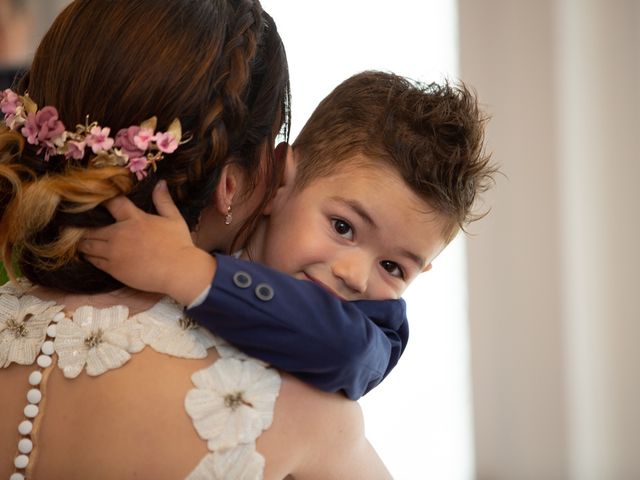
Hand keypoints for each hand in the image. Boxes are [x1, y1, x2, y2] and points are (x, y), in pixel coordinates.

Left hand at [79, 180, 215, 304]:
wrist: (179, 271)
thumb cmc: (179, 244)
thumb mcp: (174, 219)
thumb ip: (164, 201)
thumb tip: (161, 182)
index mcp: (134, 218)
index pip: (112, 203)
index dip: (102, 201)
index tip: (95, 202)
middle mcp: (120, 233)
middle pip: (91, 227)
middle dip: (85, 227)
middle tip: (81, 228)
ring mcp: (114, 252)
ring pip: (88, 245)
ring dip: (84, 243)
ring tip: (83, 242)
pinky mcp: (113, 268)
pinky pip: (93, 260)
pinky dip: (89, 257)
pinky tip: (89, 255)